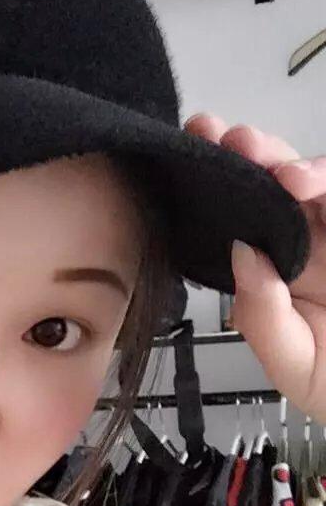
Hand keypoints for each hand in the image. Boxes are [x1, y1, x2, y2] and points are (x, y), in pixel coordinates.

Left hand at [182, 114, 325, 424]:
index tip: (193, 162)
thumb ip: (264, 317)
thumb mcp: (296, 366)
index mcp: (283, 274)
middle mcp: (315, 244)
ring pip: (318, 179)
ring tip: (270, 165)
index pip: (244, 222)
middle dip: (248, 157)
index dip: (218, 191)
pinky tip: (306, 182)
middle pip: (276, 186)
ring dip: (291, 162)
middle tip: (224, 140)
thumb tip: (242, 254)